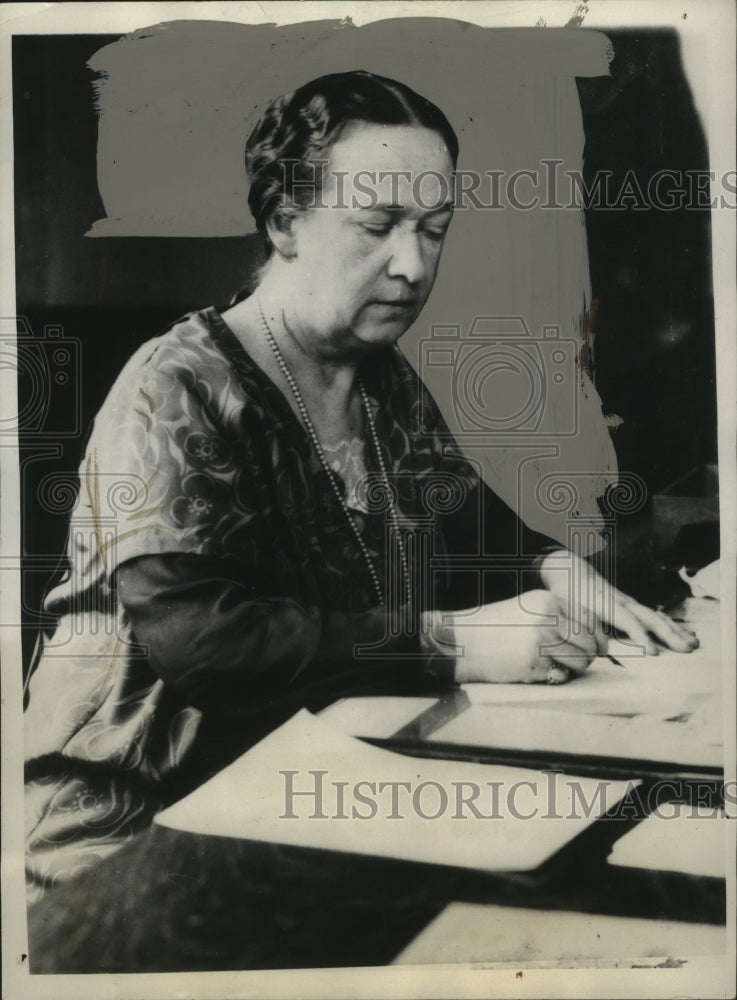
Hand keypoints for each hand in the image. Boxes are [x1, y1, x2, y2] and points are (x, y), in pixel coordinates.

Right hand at [425, 590, 598, 684]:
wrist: (463, 641)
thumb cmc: (496, 627)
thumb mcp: (528, 609)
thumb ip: (559, 616)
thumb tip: (596, 638)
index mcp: (548, 601)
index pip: (590, 619)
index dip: (596, 637)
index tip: (593, 647)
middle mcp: (549, 618)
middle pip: (589, 642)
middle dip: (587, 656)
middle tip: (575, 661)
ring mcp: (542, 641)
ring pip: (581, 661)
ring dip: (575, 669)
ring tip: (557, 666)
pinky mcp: (535, 663)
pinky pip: (562, 675)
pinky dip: (556, 677)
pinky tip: (539, 670)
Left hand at [539, 550, 699, 655]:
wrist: (573, 572)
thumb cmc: (568, 595)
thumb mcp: (567, 611)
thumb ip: (581, 629)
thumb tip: (598, 650)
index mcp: (604, 602)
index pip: (626, 620)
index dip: (640, 636)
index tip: (653, 652)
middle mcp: (621, 601)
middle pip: (649, 618)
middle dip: (668, 634)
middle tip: (686, 650)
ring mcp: (630, 602)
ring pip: (656, 616)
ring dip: (676, 631)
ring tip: (693, 644)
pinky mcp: (634, 605)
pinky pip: (657, 615)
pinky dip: (673, 625)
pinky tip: (688, 634)